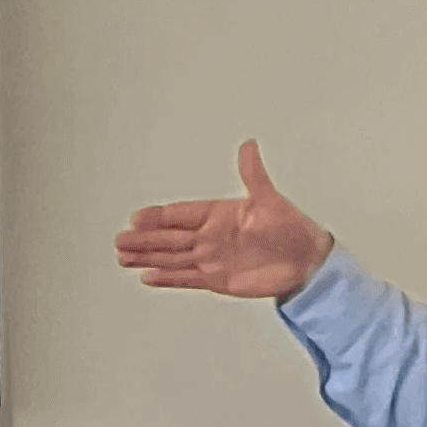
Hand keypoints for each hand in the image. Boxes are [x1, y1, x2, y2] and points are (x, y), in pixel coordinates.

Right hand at [115, 139, 333, 300]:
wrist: (307, 263)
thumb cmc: (293, 229)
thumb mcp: (270, 199)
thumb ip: (254, 174)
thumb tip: (249, 146)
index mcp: (219, 215)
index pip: (180, 215)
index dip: (157, 217)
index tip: (137, 218)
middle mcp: (211, 237)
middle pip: (168, 238)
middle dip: (143, 240)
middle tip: (120, 240)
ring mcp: (212, 259)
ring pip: (171, 258)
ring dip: (147, 258)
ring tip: (123, 257)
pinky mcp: (217, 279)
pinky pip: (186, 278)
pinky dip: (167, 278)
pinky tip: (148, 276)